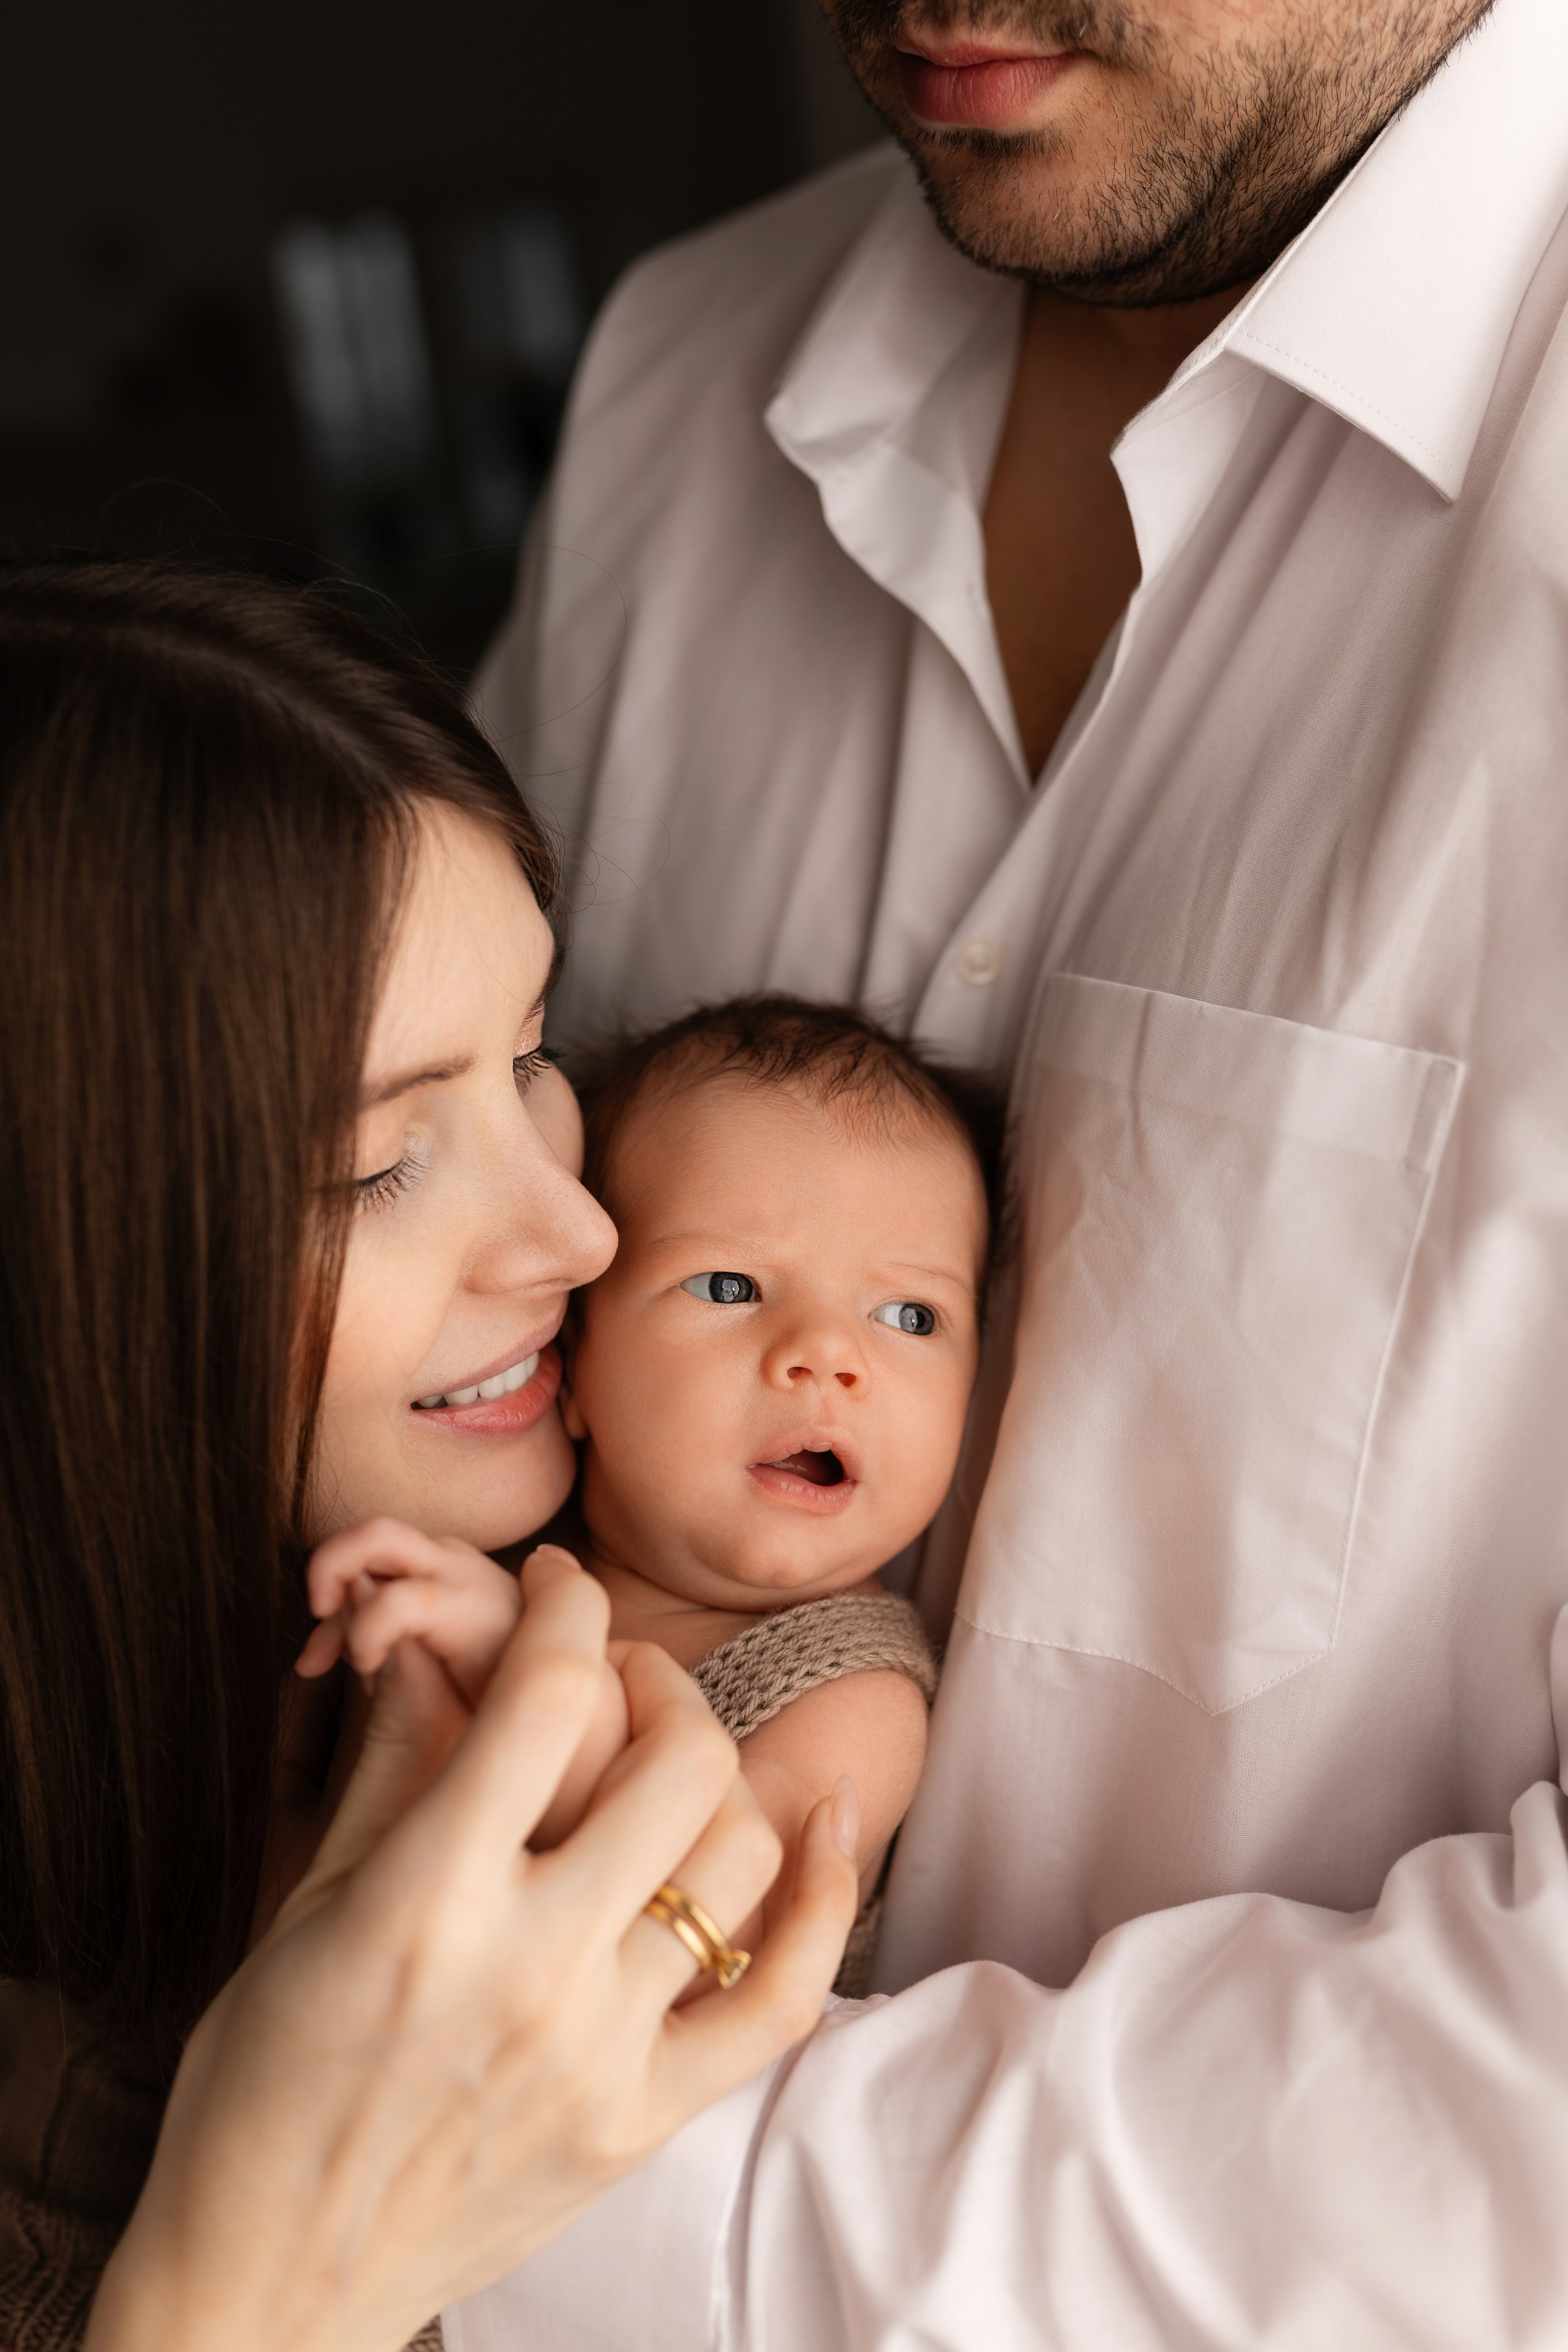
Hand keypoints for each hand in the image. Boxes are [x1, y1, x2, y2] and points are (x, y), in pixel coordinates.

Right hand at [87, 1550, 859, 2351]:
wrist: (267, 2289)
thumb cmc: (255, 2091)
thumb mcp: (303, 1909)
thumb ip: (388, 1765)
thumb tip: (431, 1640)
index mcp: (426, 1902)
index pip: (545, 1696)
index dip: (563, 1607)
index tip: (556, 1583)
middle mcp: (533, 1968)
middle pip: (674, 1760)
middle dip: (653, 1675)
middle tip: (613, 1670)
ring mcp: (603, 2052)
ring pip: (737, 1858)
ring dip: (718, 1772)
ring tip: (674, 1749)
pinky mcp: (643, 2122)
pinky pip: (781, 1997)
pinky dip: (826, 1900)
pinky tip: (825, 1820)